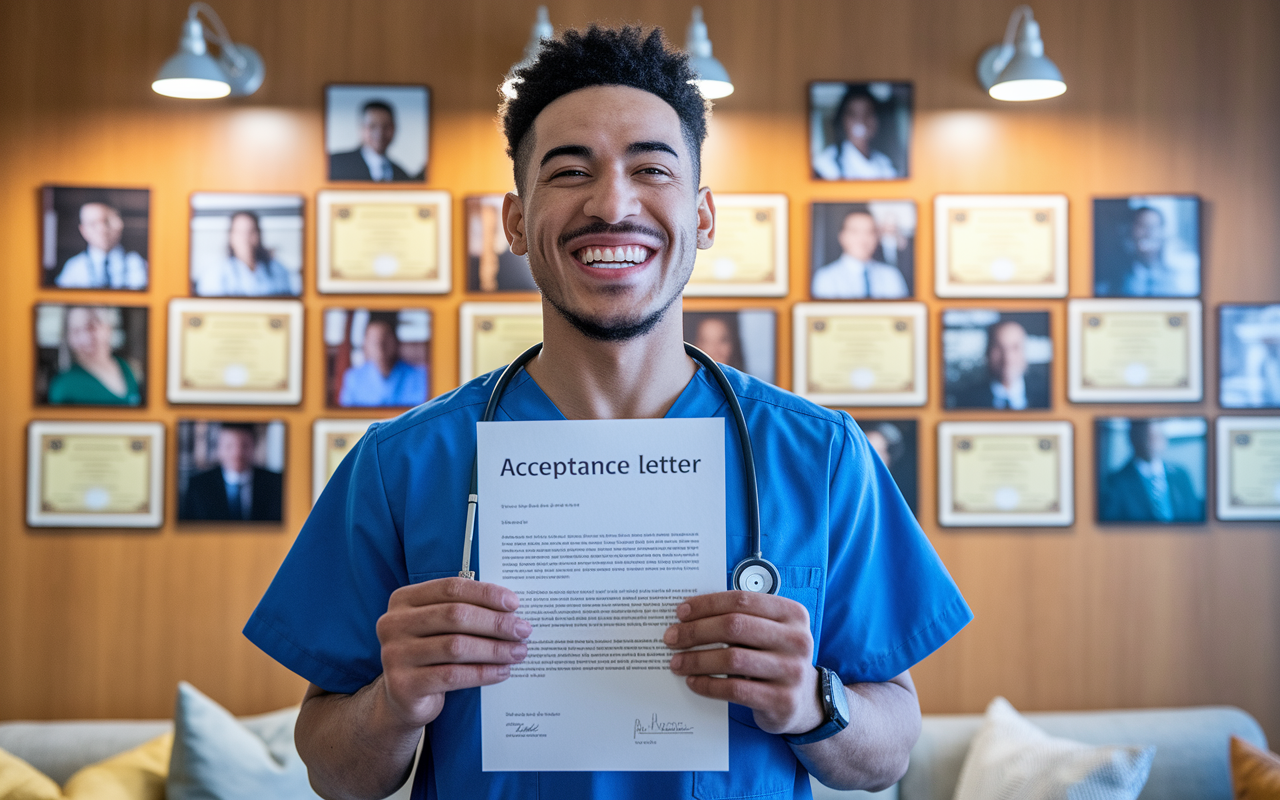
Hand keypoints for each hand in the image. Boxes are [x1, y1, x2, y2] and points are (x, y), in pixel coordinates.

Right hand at [376, 578, 529, 728]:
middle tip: (522, 630)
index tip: (513, 603)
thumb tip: (510, 610)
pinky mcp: (403, 685)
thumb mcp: (439, 626)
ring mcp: (395, 655)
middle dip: (495, 623)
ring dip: (494, 649)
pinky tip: (502, 672)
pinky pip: (453, 676)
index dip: (485, 593)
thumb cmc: (429, 653)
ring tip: (518, 652)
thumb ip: (463, 610)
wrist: (403, 697)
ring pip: (456, 647)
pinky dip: (483, 673)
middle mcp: (393, 623)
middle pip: (455, 616)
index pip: (450, 588)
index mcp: (404, 600)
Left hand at [664, 591, 821, 735]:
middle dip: (696, 631)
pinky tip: (693, 682)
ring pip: (732, 658)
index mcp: (792, 614)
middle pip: (735, 626)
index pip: (742, 601)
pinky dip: (708, 685)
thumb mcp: (768, 631)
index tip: (681, 612)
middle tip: (672, 638)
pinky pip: (735, 690)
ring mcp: (792, 671)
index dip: (707, 604)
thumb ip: (741, 617)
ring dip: (697, 659)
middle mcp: (797, 640)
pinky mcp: (782, 701)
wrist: (803, 701)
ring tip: (677, 662)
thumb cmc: (774, 657)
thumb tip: (689, 614)